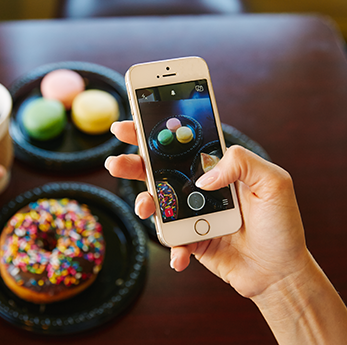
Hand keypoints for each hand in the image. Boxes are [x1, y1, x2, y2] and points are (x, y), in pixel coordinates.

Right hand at [105, 121, 310, 298]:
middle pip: (158, 169)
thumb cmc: (281, 225)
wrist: (279, 272)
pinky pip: (171, 240)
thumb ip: (242, 163)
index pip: (182, 144)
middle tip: (114, 161)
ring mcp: (191, 214)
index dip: (155, 132)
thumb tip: (202, 176)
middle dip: (133, 163)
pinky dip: (173, 248)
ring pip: (157, 203)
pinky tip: (181, 254)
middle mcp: (199, 188)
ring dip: (144, 203)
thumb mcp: (274, 183)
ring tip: (145, 208)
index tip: (131, 124)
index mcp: (217, 168)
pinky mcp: (189, 240)